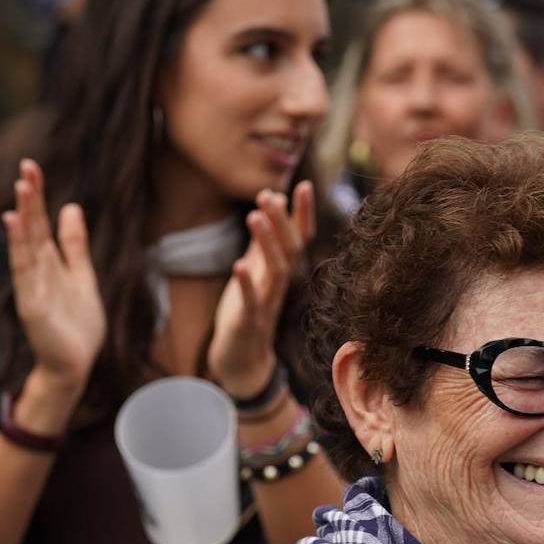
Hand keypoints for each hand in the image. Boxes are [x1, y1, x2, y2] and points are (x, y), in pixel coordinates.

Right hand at [3, 159, 104, 397]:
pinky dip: (18, 247)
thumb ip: (74, 245)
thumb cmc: (77, 325)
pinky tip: (14, 224)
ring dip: (24, 216)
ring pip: (26, 245)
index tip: (32, 168)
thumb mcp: (82, 276)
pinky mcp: (31, 305)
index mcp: (49, 263)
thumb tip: (71, 206)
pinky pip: (24, 272)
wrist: (75, 365)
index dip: (37, 197)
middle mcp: (37, 271)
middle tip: (27, 166)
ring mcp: (31, 287)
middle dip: (30, 199)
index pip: (40, 223)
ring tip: (22, 188)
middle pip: (32, 228)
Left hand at [207, 182, 315, 398]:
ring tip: (254, 217)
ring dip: (266, 244)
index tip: (304, 185)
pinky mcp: (248, 323)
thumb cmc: (248, 311)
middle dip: (281, 222)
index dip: (302, 214)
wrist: (241, 358)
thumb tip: (275, 200)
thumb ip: (264, 239)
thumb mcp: (256, 270)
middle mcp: (278, 286)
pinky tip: (239, 265)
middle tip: (268, 195)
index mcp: (281, 272)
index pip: (298, 238)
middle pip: (289, 250)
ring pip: (274, 272)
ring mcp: (266, 305)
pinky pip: (251, 303)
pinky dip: (247, 285)